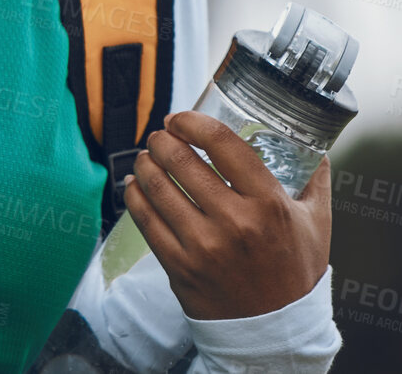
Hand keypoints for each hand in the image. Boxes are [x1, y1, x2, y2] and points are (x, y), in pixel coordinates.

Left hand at [121, 110, 331, 319]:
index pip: (222, 143)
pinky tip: (135, 184)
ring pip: (156, 185)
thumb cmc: (296, 272)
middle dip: (162, 139)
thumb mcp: (317, 223)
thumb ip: (314, 180)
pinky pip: (143, 218)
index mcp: (269, 205)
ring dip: (144, 162)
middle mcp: (234, 222)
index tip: (181, 118)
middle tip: (161, 136)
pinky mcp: (178, 265)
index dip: (193, 121)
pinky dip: (134, 194)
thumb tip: (311, 144)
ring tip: (147, 157)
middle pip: (180, 159)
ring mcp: (202, 245)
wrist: (277, 331)